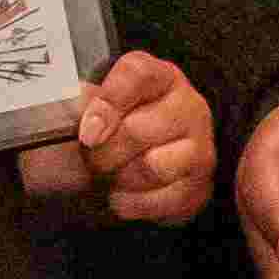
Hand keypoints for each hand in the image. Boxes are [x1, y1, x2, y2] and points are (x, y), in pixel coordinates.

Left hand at [71, 52, 214, 230]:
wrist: (142, 168)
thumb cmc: (113, 132)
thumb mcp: (95, 107)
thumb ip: (82, 102)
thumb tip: (78, 108)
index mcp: (159, 77)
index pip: (137, 75)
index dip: (108, 103)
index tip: (87, 133)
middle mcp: (188, 106)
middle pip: (138, 130)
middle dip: (103, 153)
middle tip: (90, 160)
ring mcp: (200, 146)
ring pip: (152, 167)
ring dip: (120, 178)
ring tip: (111, 176)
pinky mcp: (200, 185)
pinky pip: (161, 199)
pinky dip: (133, 203)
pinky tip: (124, 194)